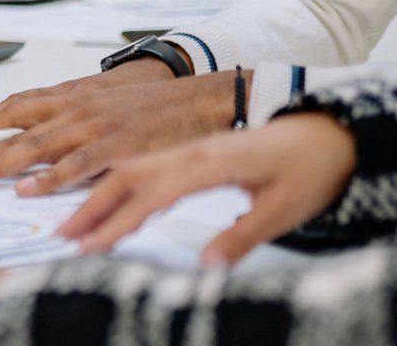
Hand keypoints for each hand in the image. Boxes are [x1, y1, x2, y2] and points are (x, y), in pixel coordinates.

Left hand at [0, 68, 233, 194]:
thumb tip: (29, 128)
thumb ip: (63, 115)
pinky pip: (77, 164)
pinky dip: (49, 178)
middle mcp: (72, 107)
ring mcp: (93, 126)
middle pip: (13, 128)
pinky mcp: (117, 145)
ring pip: (35, 145)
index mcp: (66, 96)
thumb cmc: (144, 103)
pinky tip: (27, 190)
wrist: (193, 97)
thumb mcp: (96, 100)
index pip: (11, 108)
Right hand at [57, 114, 357, 264]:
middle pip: (127, 176)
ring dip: (99, 195)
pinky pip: (146, 165)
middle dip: (93, 207)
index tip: (92, 245)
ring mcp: (191, 149)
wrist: (330, 130)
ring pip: (132, 168)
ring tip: (77, 222)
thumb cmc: (311, 165)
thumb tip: (206, 266)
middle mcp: (192, 152)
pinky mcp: (195, 153)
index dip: (118, 222)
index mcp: (210, 162)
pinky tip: (109, 199)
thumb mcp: (285, 208)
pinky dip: (118, 183)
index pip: (151, 195)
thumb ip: (242, 236)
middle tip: (66, 235)